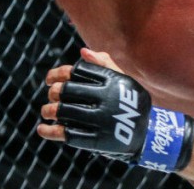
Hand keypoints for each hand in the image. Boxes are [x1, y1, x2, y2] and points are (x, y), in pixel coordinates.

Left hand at [39, 48, 193, 172]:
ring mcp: (102, 121)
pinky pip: (70, 134)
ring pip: (65, 112)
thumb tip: (83, 52)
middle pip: (67, 91)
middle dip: (54, 93)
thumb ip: (105, 64)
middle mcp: (106, 99)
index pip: (76, 71)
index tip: (49, 79)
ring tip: (46, 111)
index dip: (57, 74)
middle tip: (51, 96)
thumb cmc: (131, 102)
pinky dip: (52, 132)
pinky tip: (42, 129)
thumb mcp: (124, 80)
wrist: (151, 133)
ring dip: (49, 111)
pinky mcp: (99, 140)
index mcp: (111, 81)